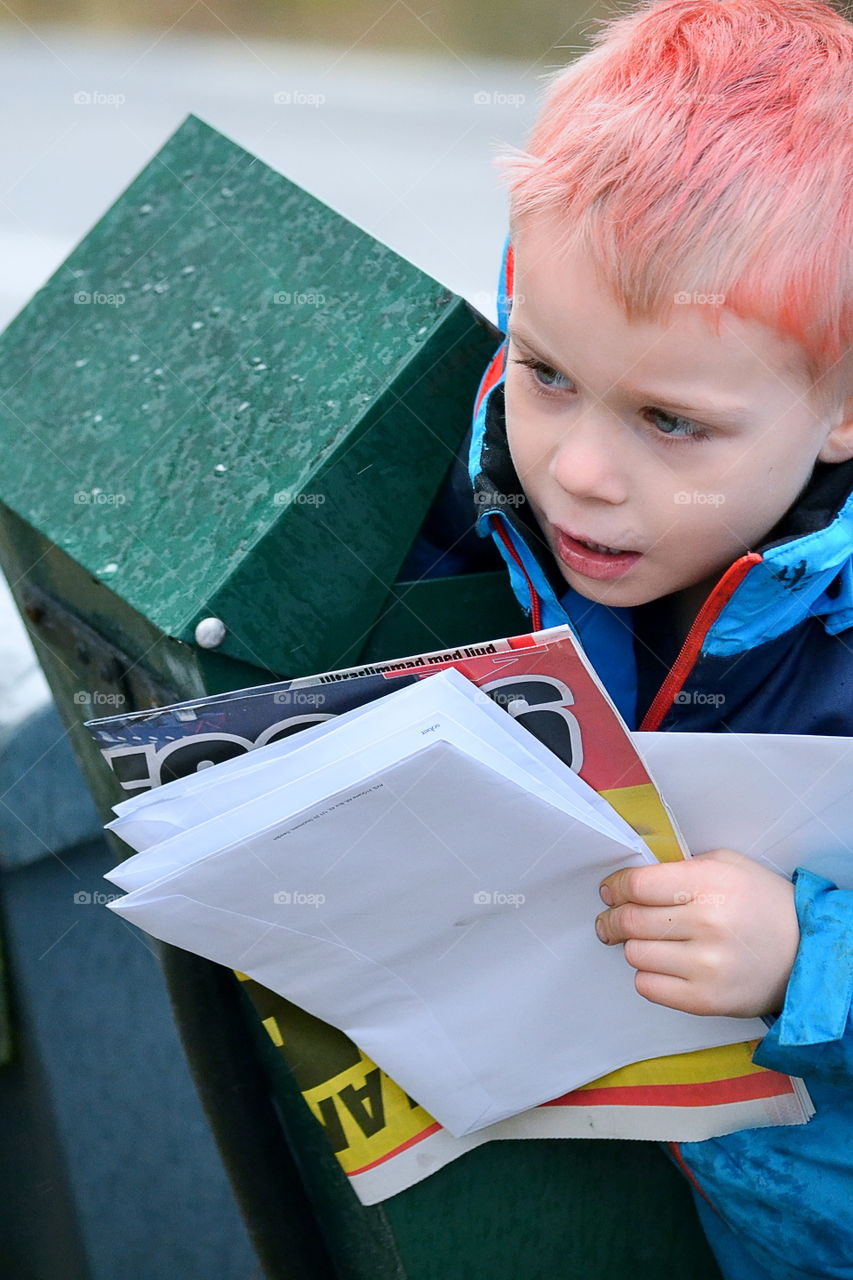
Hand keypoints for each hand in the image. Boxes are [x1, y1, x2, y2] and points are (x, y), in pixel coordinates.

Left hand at [595, 848, 799, 1017]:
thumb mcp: (728, 865)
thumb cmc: (762, 904)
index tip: (610, 892)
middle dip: (613, 918)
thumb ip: (680, 867)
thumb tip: (631, 881)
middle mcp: (707, 923)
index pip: (638, 884)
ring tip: (651, 942)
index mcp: (711, 882)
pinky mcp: (705, 1000)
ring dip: (635, 946)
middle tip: (611, 920)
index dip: (616, 887)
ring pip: (634, 954)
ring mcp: (706, 965)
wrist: (806, 953)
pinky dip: (648, 975)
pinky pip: (648, 986)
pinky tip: (664, 965)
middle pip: (630, 920)